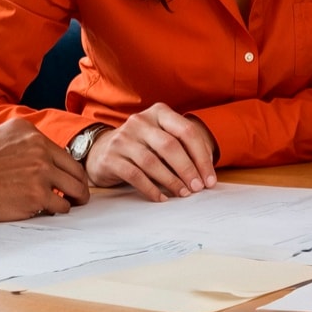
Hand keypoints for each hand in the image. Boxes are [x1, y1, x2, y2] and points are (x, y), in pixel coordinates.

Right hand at [0, 118, 91, 222]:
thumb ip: (22, 144)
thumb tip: (41, 157)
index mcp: (29, 132)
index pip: (62, 152)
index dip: (68, 169)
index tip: (68, 179)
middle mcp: (39, 148)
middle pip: (75, 169)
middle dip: (79, 184)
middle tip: (79, 196)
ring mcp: (41, 171)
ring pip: (75, 188)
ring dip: (73, 199)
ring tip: (69, 206)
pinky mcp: (38, 195)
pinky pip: (62, 206)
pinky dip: (59, 211)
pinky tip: (50, 212)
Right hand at [84, 102, 216, 201]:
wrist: (102, 150)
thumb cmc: (142, 146)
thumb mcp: (162, 138)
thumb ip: (184, 148)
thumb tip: (206, 174)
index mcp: (158, 113)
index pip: (186, 131)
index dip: (201, 156)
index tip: (209, 179)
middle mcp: (139, 121)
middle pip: (169, 146)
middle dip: (188, 169)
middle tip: (197, 188)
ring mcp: (123, 139)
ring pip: (152, 161)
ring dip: (171, 181)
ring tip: (183, 193)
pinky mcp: (111, 158)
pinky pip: (134, 175)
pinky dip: (151, 189)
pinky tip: (162, 198)